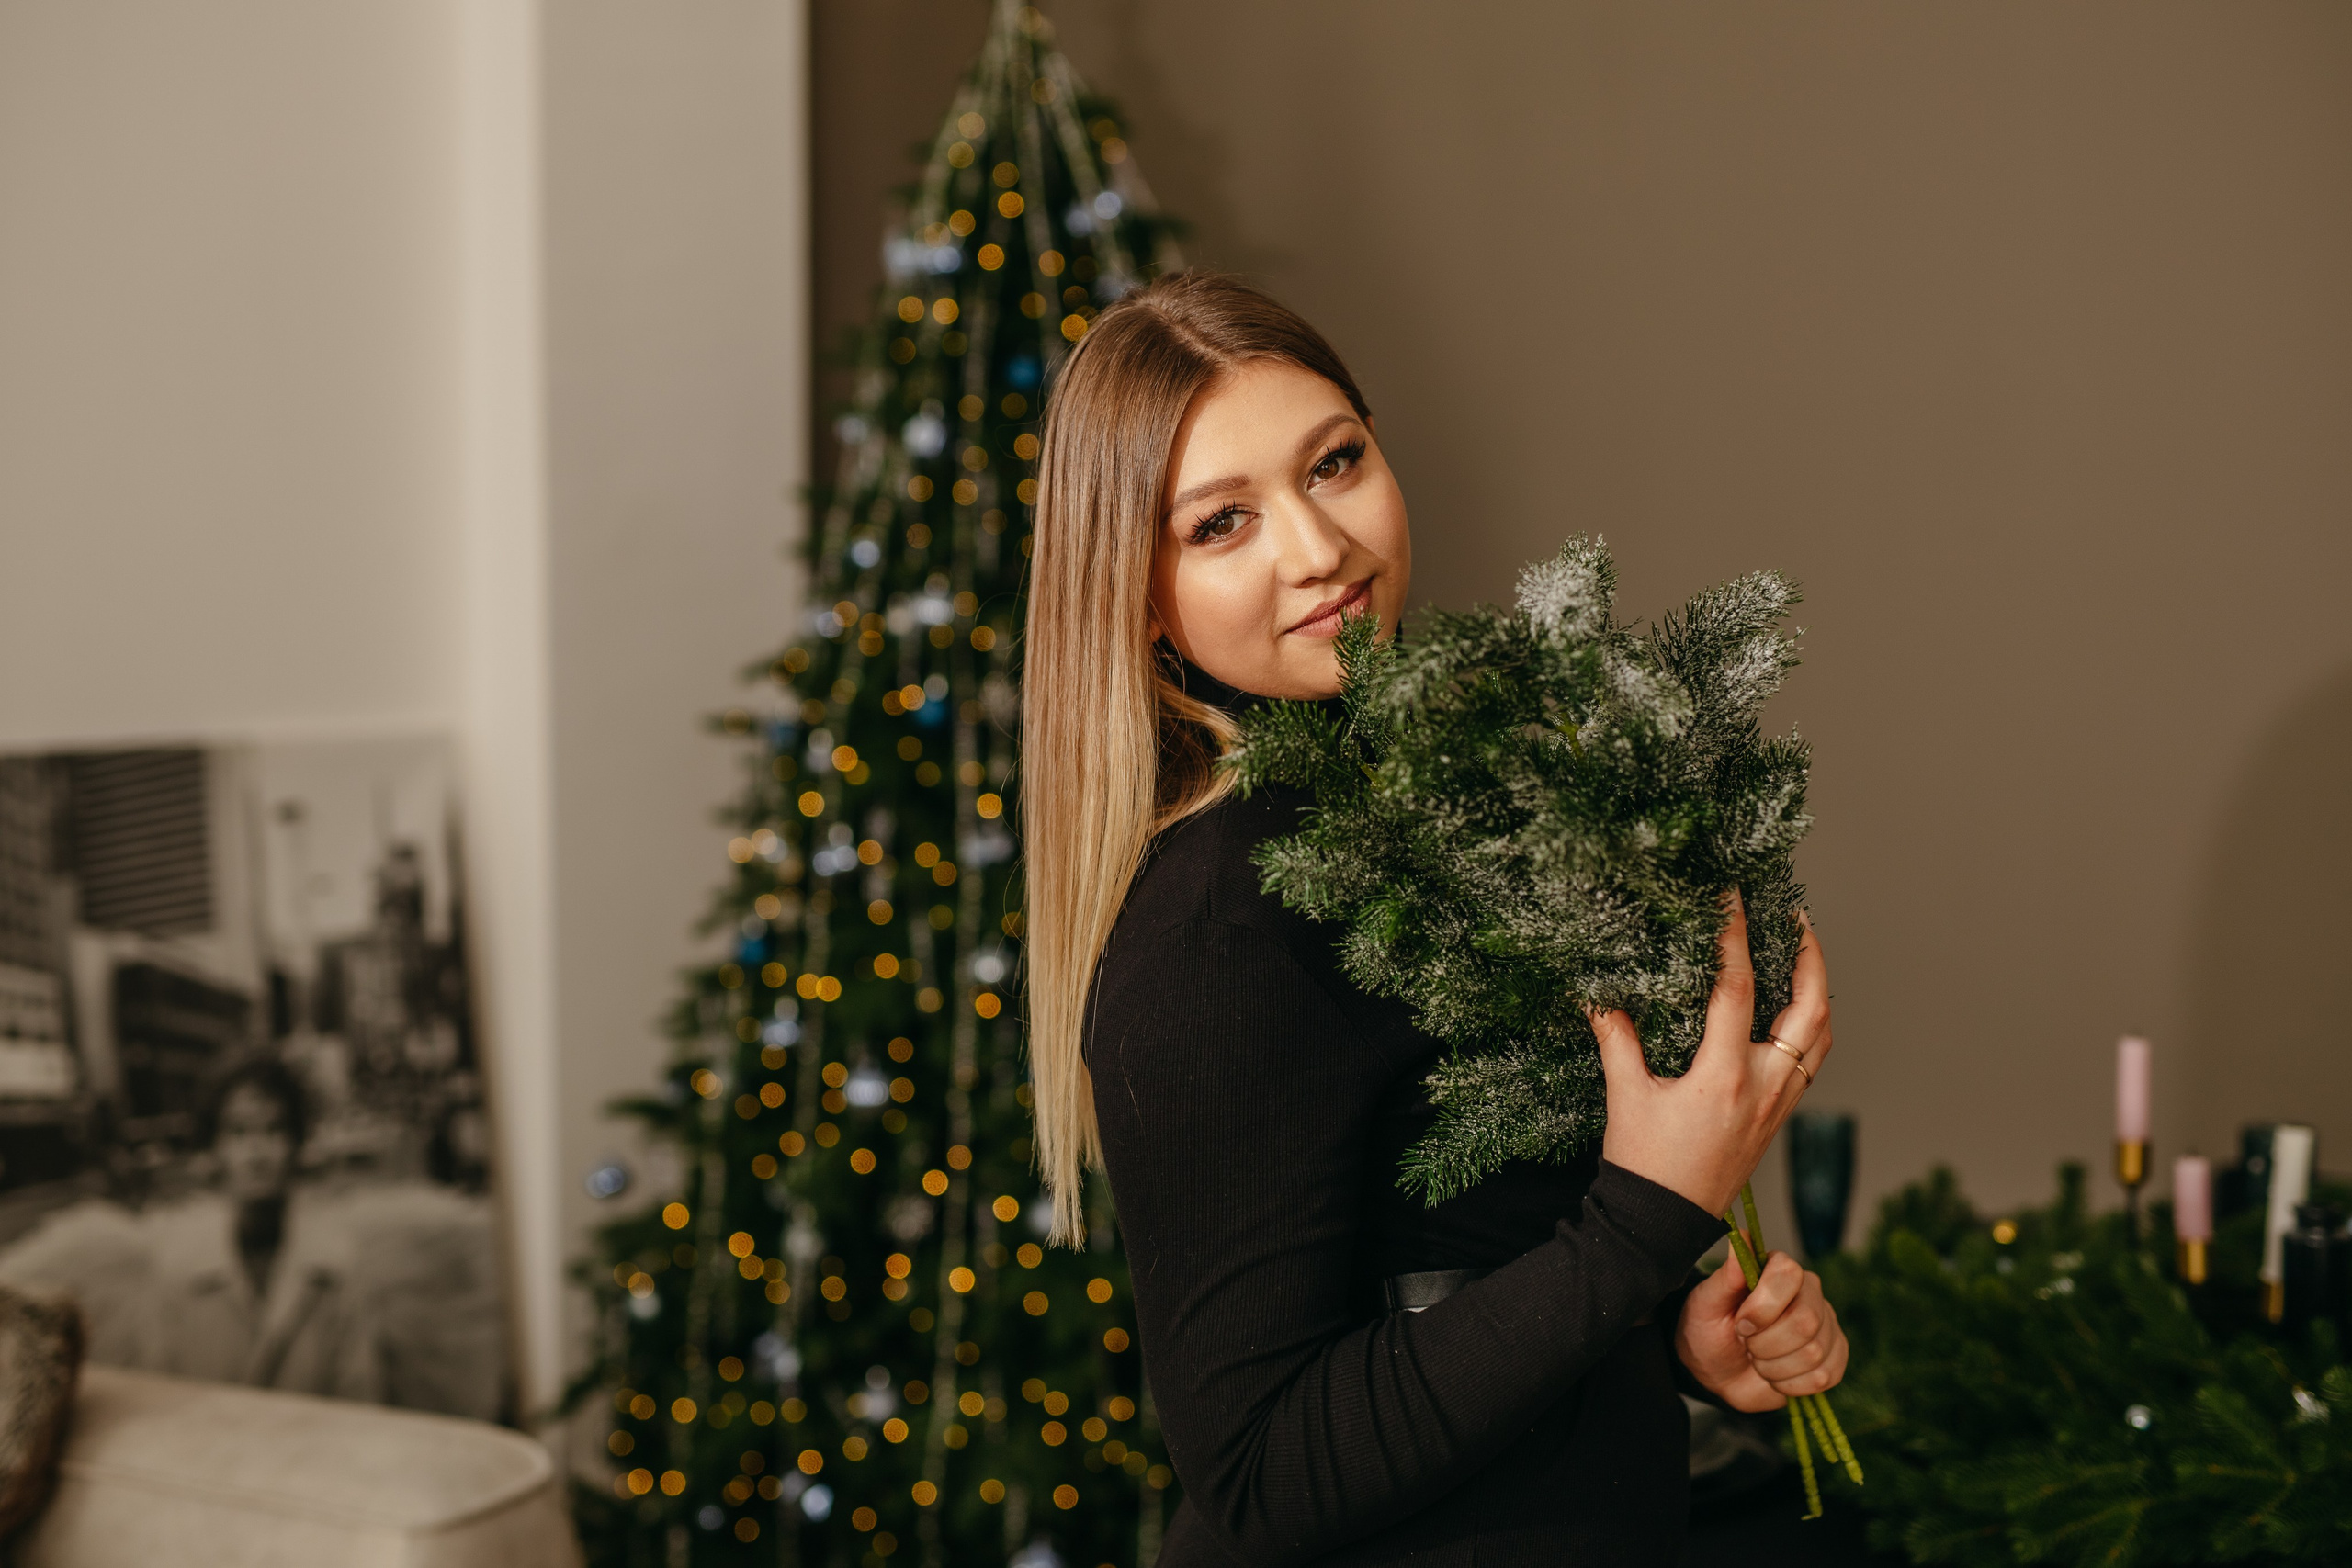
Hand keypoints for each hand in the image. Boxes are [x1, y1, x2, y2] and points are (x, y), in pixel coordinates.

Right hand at [1592, 896, 1830, 1216]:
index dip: (1735, 936)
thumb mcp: (1624, 1095)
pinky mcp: (1778, 1118)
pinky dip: (1812, 1027)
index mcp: (1722, 1077)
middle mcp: (1762, 1087)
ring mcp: (1778, 1104)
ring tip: (1805, 955)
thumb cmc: (1643, 1163)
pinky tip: (1795, 1011)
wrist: (1662, 1224)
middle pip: (1810, 1010)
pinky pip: (1811, 1062)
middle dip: (1810, 958)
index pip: (1737, 989)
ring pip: (1821, 1037)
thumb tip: (1599, 994)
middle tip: (1798, 918)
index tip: (1733, 897)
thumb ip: (1616, 1038)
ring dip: (1818, 990)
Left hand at [1675, 1247, 1849, 1411]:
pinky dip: (1790, 1384)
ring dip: (1773, 1367)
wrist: (1716, 1372)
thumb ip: (1726, 1274)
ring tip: (1758, 1360)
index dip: (1763, 1305)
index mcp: (1778, 1271)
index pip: (1789, 1274)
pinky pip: (1824, 1376)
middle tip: (1747, 1345)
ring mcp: (1826, 1326)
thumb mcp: (1706, 1303)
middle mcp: (1809, 1293)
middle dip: (1766, 1343)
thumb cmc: (1709, 1330)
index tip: (1741, 1324)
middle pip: (1806, 1320)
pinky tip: (1775, 1376)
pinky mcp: (1833, 1358)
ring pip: (1814, 1353)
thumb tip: (1742, 1234)